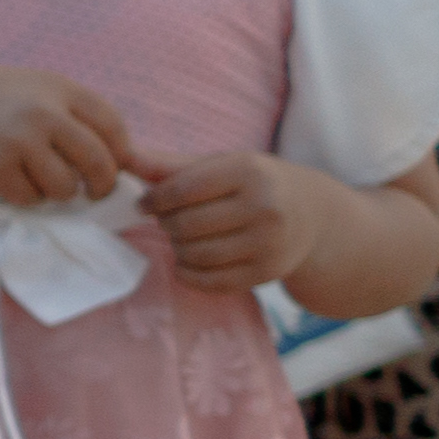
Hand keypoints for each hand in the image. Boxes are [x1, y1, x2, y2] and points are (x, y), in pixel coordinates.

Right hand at [0, 60, 139, 207]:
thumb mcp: (36, 89)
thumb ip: (75, 114)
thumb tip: (125, 158)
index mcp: (59, 89)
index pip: (113, 128)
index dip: (120, 154)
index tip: (114, 167)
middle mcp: (43, 112)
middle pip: (96, 162)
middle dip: (101, 185)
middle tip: (93, 192)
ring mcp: (17, 140)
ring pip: (64, 187)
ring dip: (57, 192)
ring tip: (38, 180)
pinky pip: (29, 197)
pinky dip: (25, 196)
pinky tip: (10, 181)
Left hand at [147, 150, 349, 292]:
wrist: (314, 215)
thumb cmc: (255, 184)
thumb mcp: (222, 165)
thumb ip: (171, 165)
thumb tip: (124, 157)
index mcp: (249, 172)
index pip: (180, 190)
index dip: (153, 200)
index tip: (145, 204)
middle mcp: (264, 208)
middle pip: (184, 225)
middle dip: (167, 224)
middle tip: (169, 220)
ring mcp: (268, 244)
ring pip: (194, 254)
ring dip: (177, 248)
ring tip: (183, 237)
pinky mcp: (266, 273)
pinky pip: (208, 281)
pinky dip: (187, 273)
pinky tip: (190, 260)